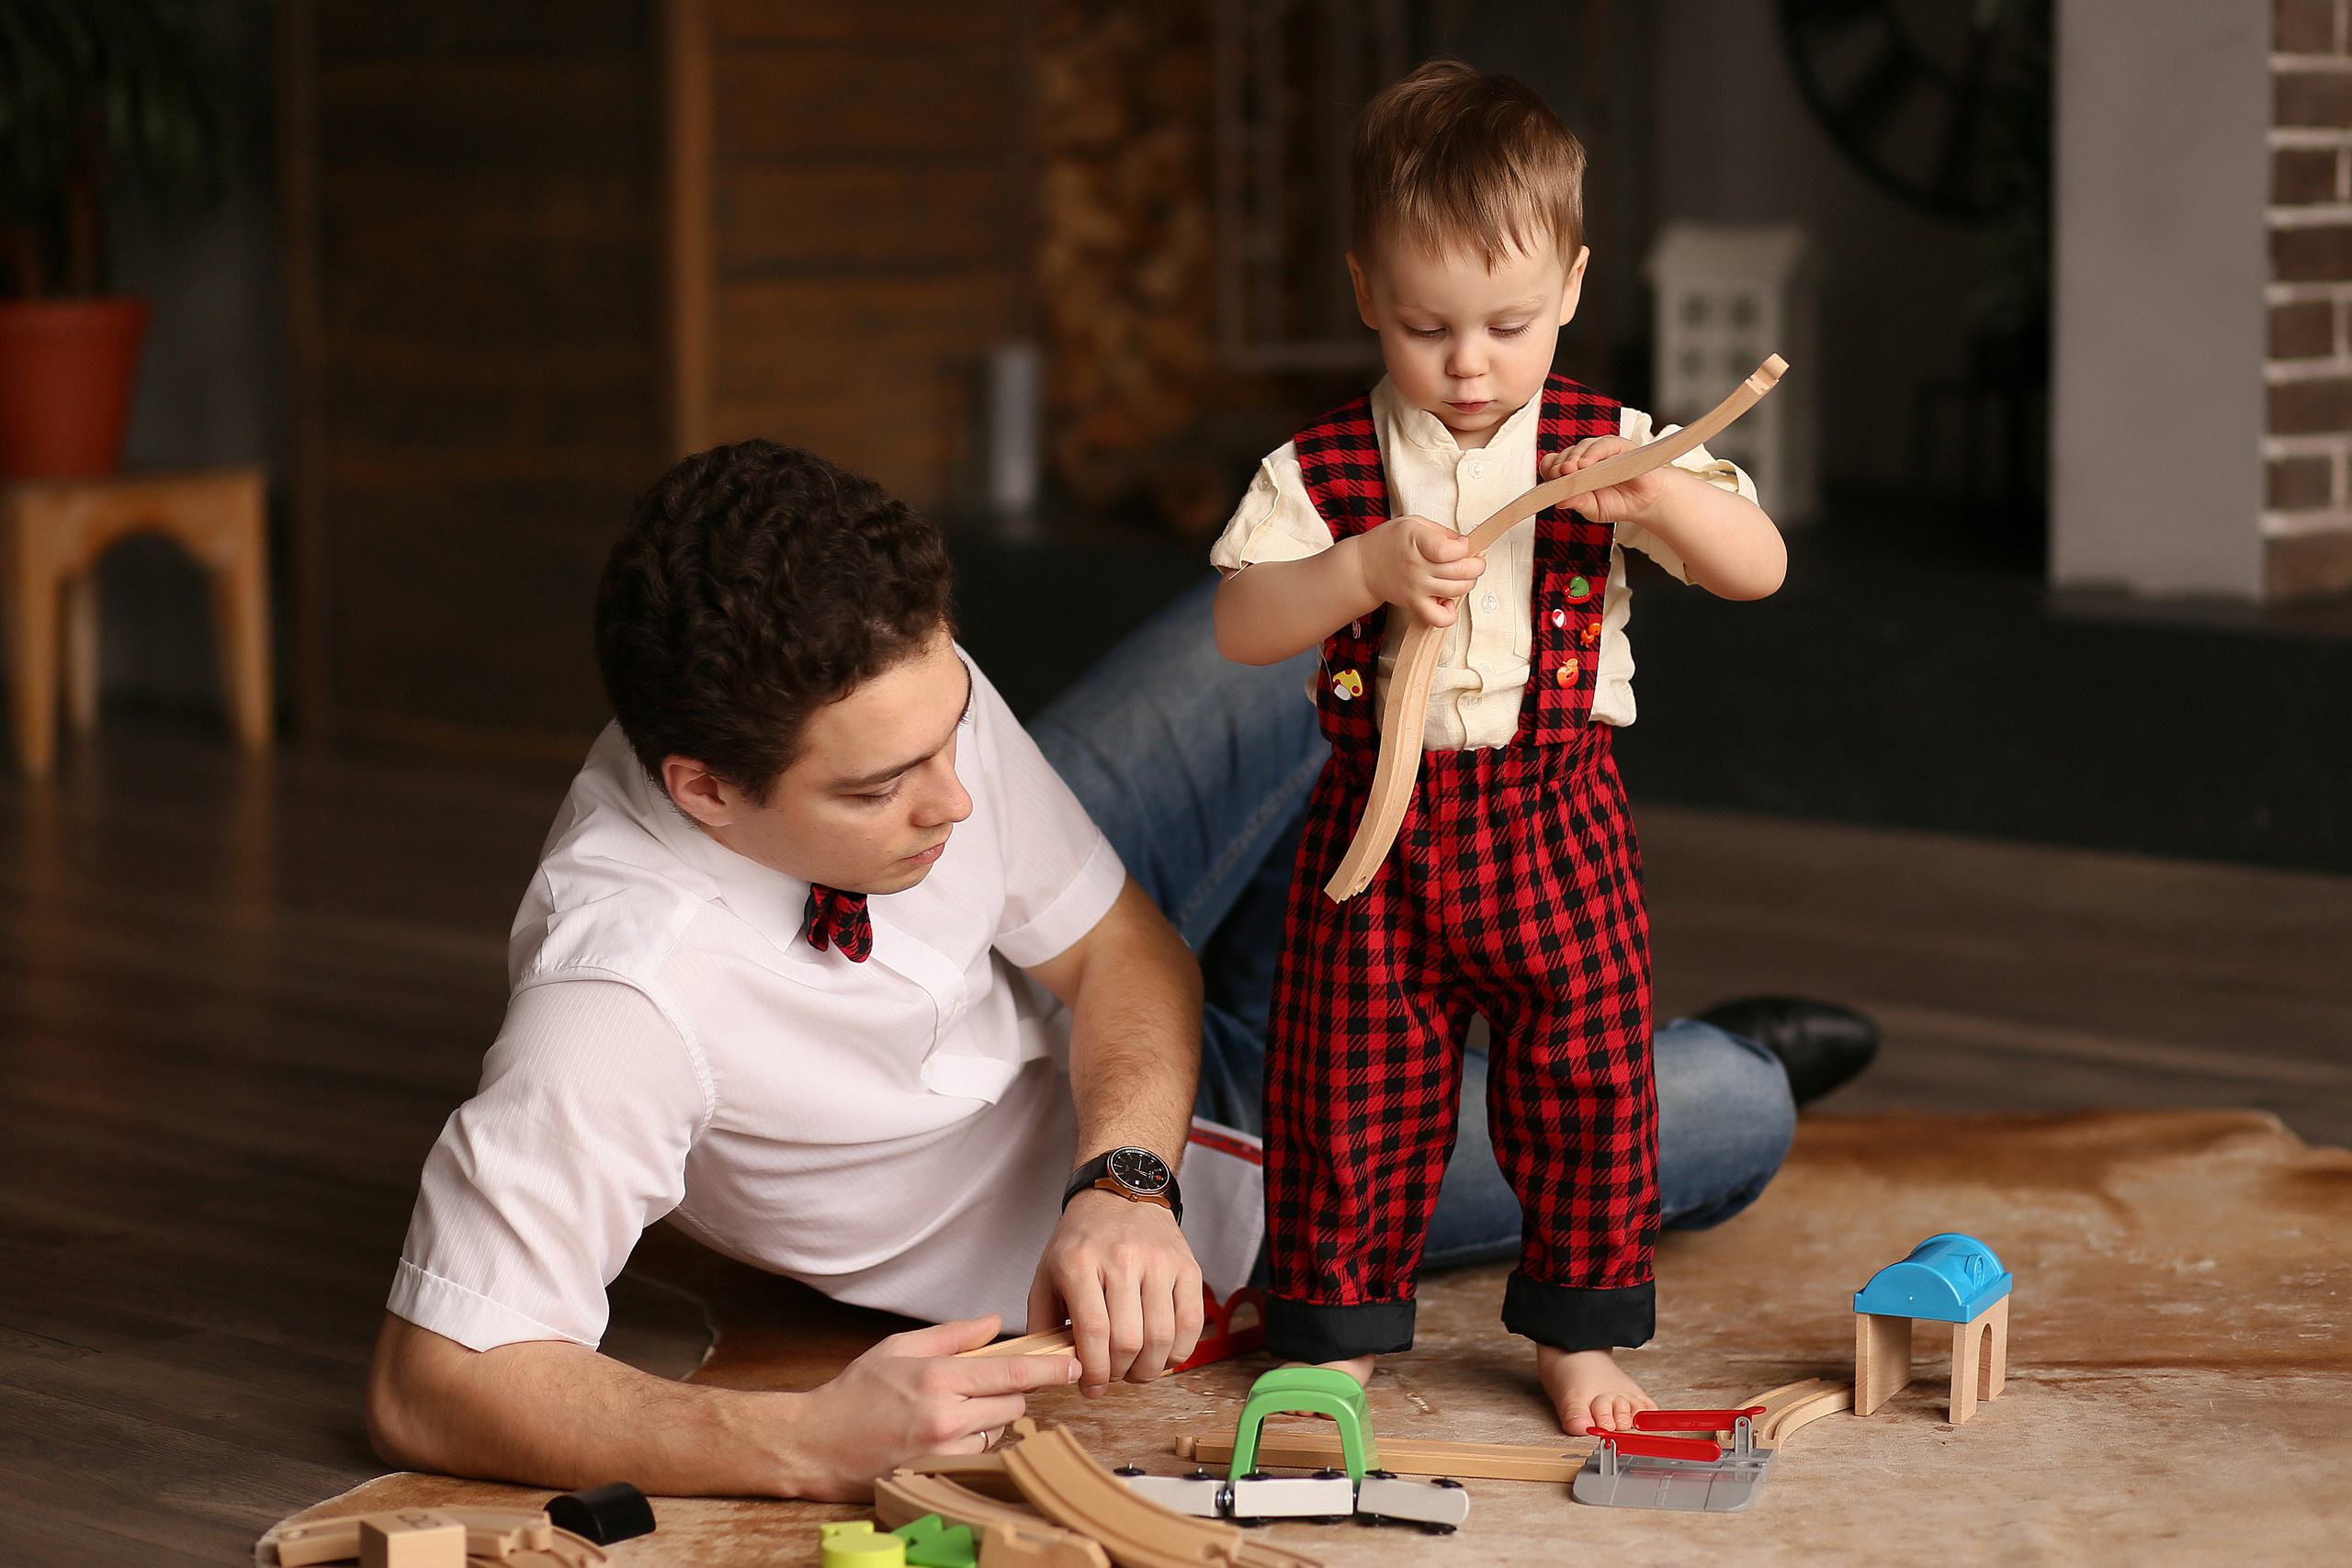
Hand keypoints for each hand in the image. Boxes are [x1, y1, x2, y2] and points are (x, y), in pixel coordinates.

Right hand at [784, 1315, 1076, 1498]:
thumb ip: (952, 1335)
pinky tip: (946, 1434)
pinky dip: (973, 1441)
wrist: (816, 1445)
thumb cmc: (853, 1394)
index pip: (1010, 1373)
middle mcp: (944, 1415)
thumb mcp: (898, 1348)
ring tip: (952, 1411)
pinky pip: (979, 1453)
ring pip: (998, 1430)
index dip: (1047, 1370)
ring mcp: (942, 1450)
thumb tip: (994, 1323)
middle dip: (1007, 1393)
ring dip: (989, 1418)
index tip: (1071, 1366)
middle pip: (1013, 1404)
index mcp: (937, 1377)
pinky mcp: (938, 1473)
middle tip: (979, 1387)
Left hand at [1027, 1190, 1204, 1397]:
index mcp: (1080, 1262)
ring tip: (1137, 1370)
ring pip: (1162, 1336)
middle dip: (1119, 1373)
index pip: (1092, 1331)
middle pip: (1128, 1339)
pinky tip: (1163, 1355)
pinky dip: (1179, 1351)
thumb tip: (1040, 1373)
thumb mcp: (1047, 1275)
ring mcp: (1158, 1261)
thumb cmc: (1081, 1241)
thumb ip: (1041, 1324)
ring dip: (1149, 1369)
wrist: (1119, 1195)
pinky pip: (1191, 1322)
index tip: (1091, 1388)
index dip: (1094, 1371)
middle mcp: (1121, 1258)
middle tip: (1113, 1376)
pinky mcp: (1187, 1265)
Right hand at [1352, 514, 1485, 626]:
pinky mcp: (1414, 604)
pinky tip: (1448, 600)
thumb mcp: (1413, 523)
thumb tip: (1464, 544)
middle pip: (1460, 571)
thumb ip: (1441, 531)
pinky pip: (1439, 618)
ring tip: (1464, 576)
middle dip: (1477, 565)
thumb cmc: (1387, 543)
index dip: (1465, 547)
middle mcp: (1417, 566)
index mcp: (1417, 541)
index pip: (1450, 550)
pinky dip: (1450, 613)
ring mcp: (1416, 588)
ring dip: (1469, 583)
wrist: (1363, 567)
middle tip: (1476, 561)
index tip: (1463, 545)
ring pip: (1457, 590)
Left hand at [1539, 436, 1677, 525]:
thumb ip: (1578, 503)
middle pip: (1566, 454)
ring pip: (1583, 446)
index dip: (1550, 470)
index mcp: (1574, 473)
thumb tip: (1559, 501)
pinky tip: (1587, 463)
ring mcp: (1602, 451)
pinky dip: (1594, 452)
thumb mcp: (1594, 509)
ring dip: (1575, 457)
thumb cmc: (1617, 503)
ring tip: (1571, 470)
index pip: (1554, 464)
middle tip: (1557, 475)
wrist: (1645, 502)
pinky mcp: (1619, 446)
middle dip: (1560, 464)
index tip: (1549, 479)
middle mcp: (1585, 459)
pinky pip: (1604, 444)